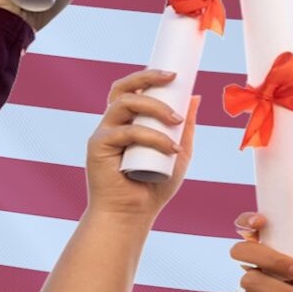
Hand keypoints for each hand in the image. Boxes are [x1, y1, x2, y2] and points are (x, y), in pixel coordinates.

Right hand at [85, 69, 198, 221]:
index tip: (175, 75)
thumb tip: (195, 97)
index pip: (132, 89)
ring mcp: (104, 133)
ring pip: (124, 103)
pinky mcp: (98, 146)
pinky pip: (125, 132)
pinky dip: (151, 137)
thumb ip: (186, 128)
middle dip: (147, 77)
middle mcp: (113, 123)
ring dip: (154, 107)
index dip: (148, 76)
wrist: (131, 216)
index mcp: (127, 122)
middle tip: (173, 79)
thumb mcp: (178, 154)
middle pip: (122, 88)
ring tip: (176, 121)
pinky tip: (169, 149)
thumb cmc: (153, 188)